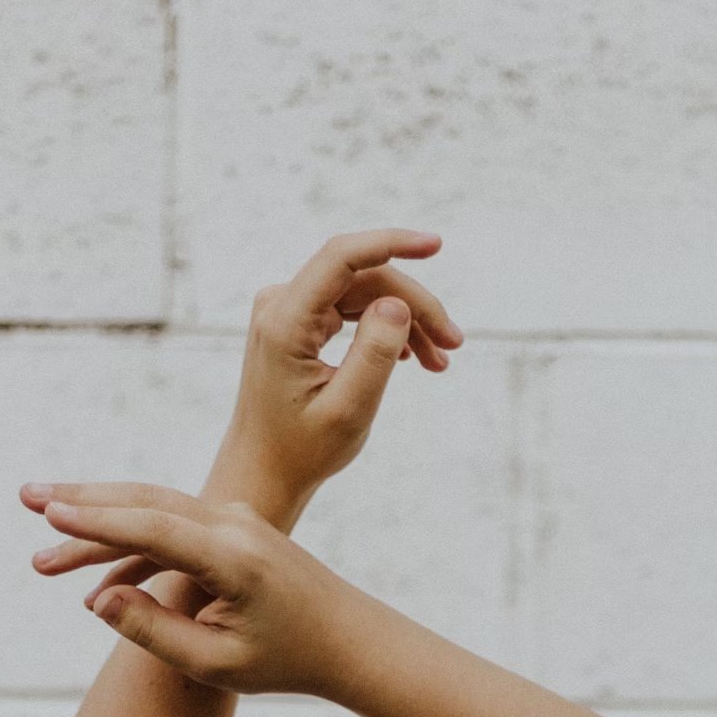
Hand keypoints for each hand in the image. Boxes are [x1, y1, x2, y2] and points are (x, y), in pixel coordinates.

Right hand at [24, 486, 364, 697]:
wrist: (348, 640)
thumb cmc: (287, 661)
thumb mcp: (216, 664)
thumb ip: (153, 631)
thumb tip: (96, 598)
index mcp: (233, 558)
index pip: (151, 528)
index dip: (95, 522)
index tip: (48, 514)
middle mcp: (234, 525)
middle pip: (144, 501)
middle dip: (81, 501)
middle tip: (25, 497)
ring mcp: (235, 520)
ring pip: (154, 509)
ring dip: (99, 521)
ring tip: (43, 537)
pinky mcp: (233, 528)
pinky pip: (171, 527)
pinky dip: (132, 545)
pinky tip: (95, 580)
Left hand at [216, 228, 462, 516]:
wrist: (263, 473)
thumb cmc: (301, 451)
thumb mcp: (348, 411)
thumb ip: (374, 355)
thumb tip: (398, 303)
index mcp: (285, 322)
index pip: (342, 257)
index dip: (391, 243)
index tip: (437, 245)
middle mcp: (281, 304)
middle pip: (363, 279)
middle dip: (414, 305)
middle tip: (453, 345)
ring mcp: (288, 311)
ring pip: (363, 293)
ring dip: (406, 320)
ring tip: (440, 360)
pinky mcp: (298, 323)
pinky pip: (350, 309)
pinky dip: (385, 328)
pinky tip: (412, 356)